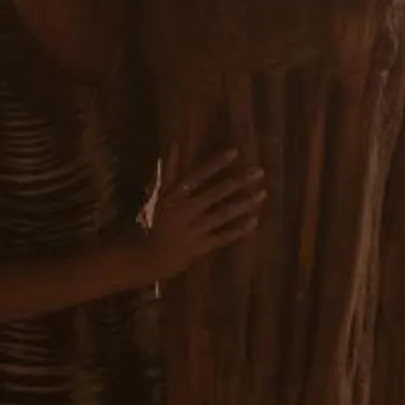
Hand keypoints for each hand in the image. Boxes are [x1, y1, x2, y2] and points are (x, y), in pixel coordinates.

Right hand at [145, 151, 266, 277]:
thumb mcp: (158, 196)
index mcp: (173, 196)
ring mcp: (192, 230)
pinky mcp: (199, 248)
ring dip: (243, 204)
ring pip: (222, 214)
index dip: (215, 163)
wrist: (142, 259)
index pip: (196, 175)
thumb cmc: (150, 223)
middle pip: (214, 193)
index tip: (235, 152)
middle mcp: (183, 211)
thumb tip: (175, 145)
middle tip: (259, 171)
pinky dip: (238, 230)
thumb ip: (169, 172)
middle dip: (238, 182)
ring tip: (262, 194)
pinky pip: (222, 237)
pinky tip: (254, 221)